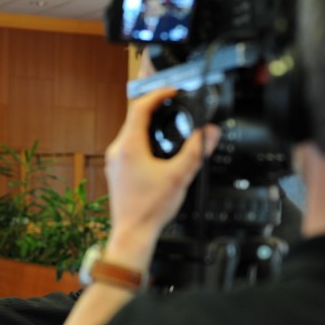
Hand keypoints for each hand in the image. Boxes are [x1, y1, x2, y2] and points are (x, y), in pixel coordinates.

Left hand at [103, 87, 219, 270]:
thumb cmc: (149, 209)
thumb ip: (197, 151)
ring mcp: (114, 161)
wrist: (133, 232)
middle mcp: (117, 151)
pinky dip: (144, 142)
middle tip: (172, 104)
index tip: (171, 91)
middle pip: (134, 118)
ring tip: (167, 125)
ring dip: (149, 127)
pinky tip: (158, 151)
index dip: (157, 94)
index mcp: (129, 146)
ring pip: (131, 133)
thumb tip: (209, 133)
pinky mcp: (116, 171)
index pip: (140, 107)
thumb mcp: (180, 176)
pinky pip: (129, 147)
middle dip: (155, 109)